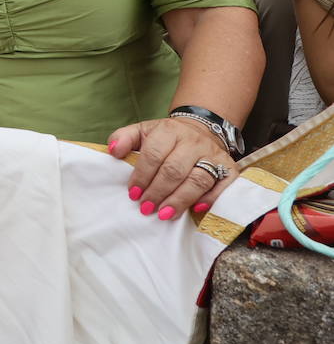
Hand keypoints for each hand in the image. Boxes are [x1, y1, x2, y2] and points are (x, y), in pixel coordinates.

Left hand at [108, 117, 236, 218]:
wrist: (200, 129)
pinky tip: (196, 209)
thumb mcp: (142, 131)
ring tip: (164, 214)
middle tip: (146, 208)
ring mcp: (213, 155)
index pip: (154, 154)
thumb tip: (113, 152)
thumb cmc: (165, 137)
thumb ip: (124, 138)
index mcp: (169, 130)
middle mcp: (194, 142)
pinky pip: (224, 186)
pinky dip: (211, 199)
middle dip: (158, 191)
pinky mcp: (230, 168)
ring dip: (180, 200)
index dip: (142, 176)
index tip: (133, 193)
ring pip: (198, 180)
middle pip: (174, 170)